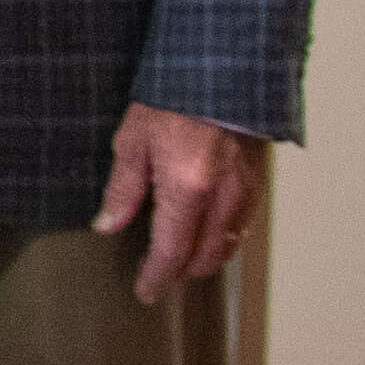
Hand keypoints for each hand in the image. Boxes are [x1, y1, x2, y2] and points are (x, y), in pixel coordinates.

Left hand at [94, 102, 272, 301]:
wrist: (219, 73)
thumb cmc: (170, 101)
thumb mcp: (132, 142)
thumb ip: (123, 189)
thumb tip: (108, 224)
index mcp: (186, 190)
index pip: (172, 252)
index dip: (157, 277)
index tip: (145, 292)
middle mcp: (221, 198)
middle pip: (204, 257)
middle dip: (179, 272)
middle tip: (155, 274)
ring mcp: (244, 192)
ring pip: (228, 246)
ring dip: (203, 259)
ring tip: (178, 258)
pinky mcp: (256, 182)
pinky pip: (242, 226)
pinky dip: (224, 240)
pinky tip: (207, 234)